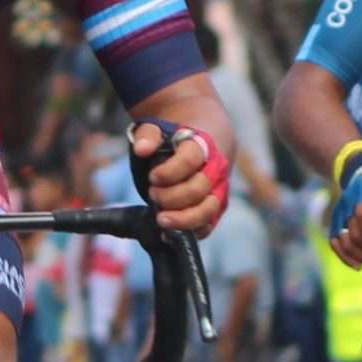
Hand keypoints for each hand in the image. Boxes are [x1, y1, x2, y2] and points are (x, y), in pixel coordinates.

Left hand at [136, 120, 227, 238]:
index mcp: (203, 145)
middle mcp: (217, 168)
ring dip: (183, 219)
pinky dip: (191, 232)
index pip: (191, 159)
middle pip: (200, 188)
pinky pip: (209, 224)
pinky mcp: (216, 207)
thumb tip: (142, 149)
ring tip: (160, 219)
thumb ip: (148, 135)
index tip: (153, 177)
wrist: (206, 141)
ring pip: (208, 209)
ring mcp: (219, 189)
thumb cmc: (177, 138)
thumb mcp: (159, 128)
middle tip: (152, 194)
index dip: (170, 171)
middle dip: (172, 196)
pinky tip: (168, 233)